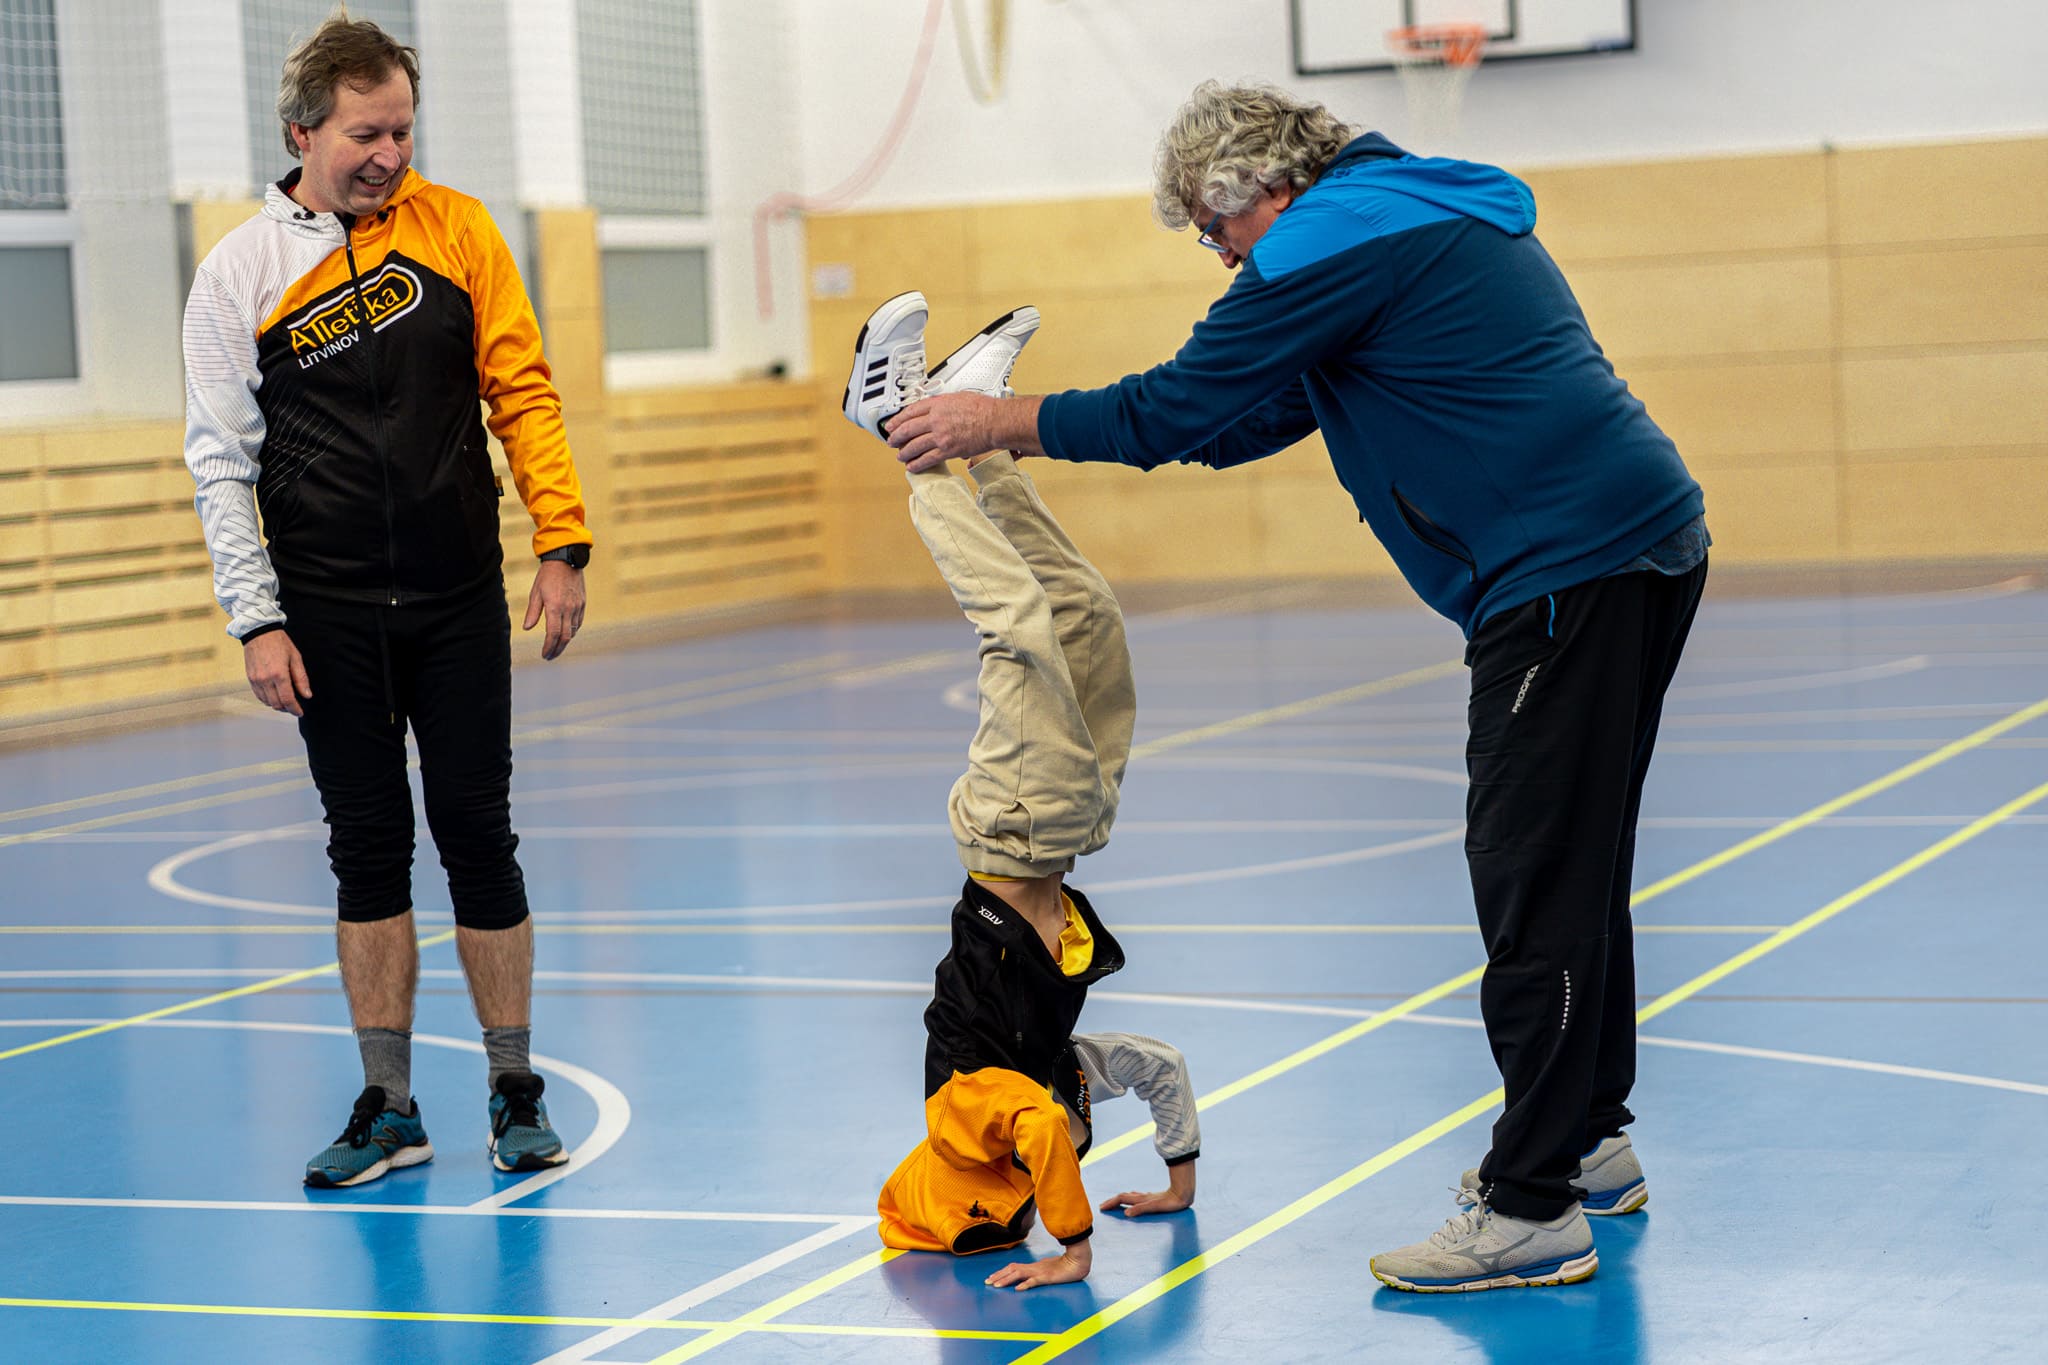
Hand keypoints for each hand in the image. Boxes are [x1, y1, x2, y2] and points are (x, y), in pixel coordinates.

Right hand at [243, 629, 310, 715]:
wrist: (259, 632)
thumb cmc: (279, 643)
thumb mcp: (296, 658)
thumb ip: (301, 679)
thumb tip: (306, 694)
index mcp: (278, 674)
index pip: (287, 700)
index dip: (295, 709)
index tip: (300, 712)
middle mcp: (265, 679)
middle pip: (276, 704)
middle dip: (287, 709)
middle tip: (294, 707)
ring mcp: (255, 680)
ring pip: (267, 702)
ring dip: (277, 705)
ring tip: (286, 701)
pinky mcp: (250, 678)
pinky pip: (258, 695)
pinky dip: (267, 699)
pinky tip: (274, 695)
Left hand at [524, 558, 586, 659]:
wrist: (566, 560)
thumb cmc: (547, 575)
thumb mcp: (536, 592)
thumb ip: (533, 612)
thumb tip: (527, 628)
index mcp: (555, 607)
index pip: (553, 634)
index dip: (549, 647)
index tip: (544, 655)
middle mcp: (568, 609)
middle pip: (565, 637)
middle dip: (557, 649)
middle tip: (550, 657)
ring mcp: (577, 607)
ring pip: (573, 631)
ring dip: (565, 642)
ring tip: (556, 647)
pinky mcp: (582, 603)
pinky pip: (579, 622)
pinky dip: (572, 631)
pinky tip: (566, 634)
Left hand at [886, 393, 1042, 472]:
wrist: (995, 422)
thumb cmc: (984, 409)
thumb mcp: (959, 397)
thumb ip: (944, 404)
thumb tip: (936, 409)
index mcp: (937, 404)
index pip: (910, 411)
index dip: (898, 419)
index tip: (892, 424)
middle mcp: (936, 419)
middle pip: (908, 429)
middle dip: (896, 436)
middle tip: (891, 440)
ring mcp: (940, 436)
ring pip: (914, 445)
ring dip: (904, 452)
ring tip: (900, 455)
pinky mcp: (947, 450)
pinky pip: (927, 459)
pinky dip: (917, 464)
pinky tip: (912, 466)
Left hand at [985, 1238, 1090, 1289]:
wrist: (1078, 1261)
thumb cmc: (1064, 1265)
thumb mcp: (1048, 1269)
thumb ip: (1038, 1273)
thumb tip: (1028, 1278)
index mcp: (1033, 1266)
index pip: (1013, 1267)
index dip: (1001, 1272)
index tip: (991, 1278)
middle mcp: (1034, 1268)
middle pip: (1012, 1269)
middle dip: (998, 1276)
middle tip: (987, 1282)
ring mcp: (1040, 1272)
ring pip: (1019, 1274)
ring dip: (1006, 1280)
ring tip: (996, 1286)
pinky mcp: (1048, 1277)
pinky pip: (1035, 1281)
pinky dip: (1025, 1284)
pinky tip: (1018, 1289)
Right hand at [1100, 1159, 1195, 1216]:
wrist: (1182, 1194)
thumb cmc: (1170, 1203)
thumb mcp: (1155, 1207)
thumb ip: (1141, 1209)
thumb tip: (1126, 1213)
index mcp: (1140, 1199)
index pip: (1122, 1199)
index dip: (1111, 1203)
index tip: (1102, 1207)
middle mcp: (1142, 1197)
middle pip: (1123, 1197)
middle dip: (1112, 1201)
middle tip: (1103, 1205)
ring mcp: (1147, 1197)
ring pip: (1129, 1197)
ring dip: (1120, 1199)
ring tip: (1114, 1202)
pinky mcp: (1153, 1198)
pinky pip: (1137, 1198)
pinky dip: (1130, 1199)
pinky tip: (1133, 1199)